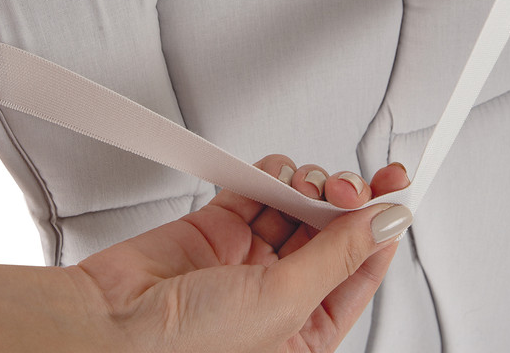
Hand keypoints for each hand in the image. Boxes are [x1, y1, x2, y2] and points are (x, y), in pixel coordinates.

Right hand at [72, 155, 411, 352]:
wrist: (110, 325)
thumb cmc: (186, 348)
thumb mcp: (285, 302)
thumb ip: (339, 255)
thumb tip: (386, 221)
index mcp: (304, 330)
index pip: (359, 271)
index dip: (381, 228)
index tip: (399, 190)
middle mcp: (279, 293)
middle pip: (331, 231)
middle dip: (345, 200)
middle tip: (348, 183)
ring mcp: (248, 258)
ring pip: (299, 205)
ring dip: (310, 184)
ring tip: (306, 183)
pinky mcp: (219, 227)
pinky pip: (259, 188)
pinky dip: (272, 173)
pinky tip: (276, 174)